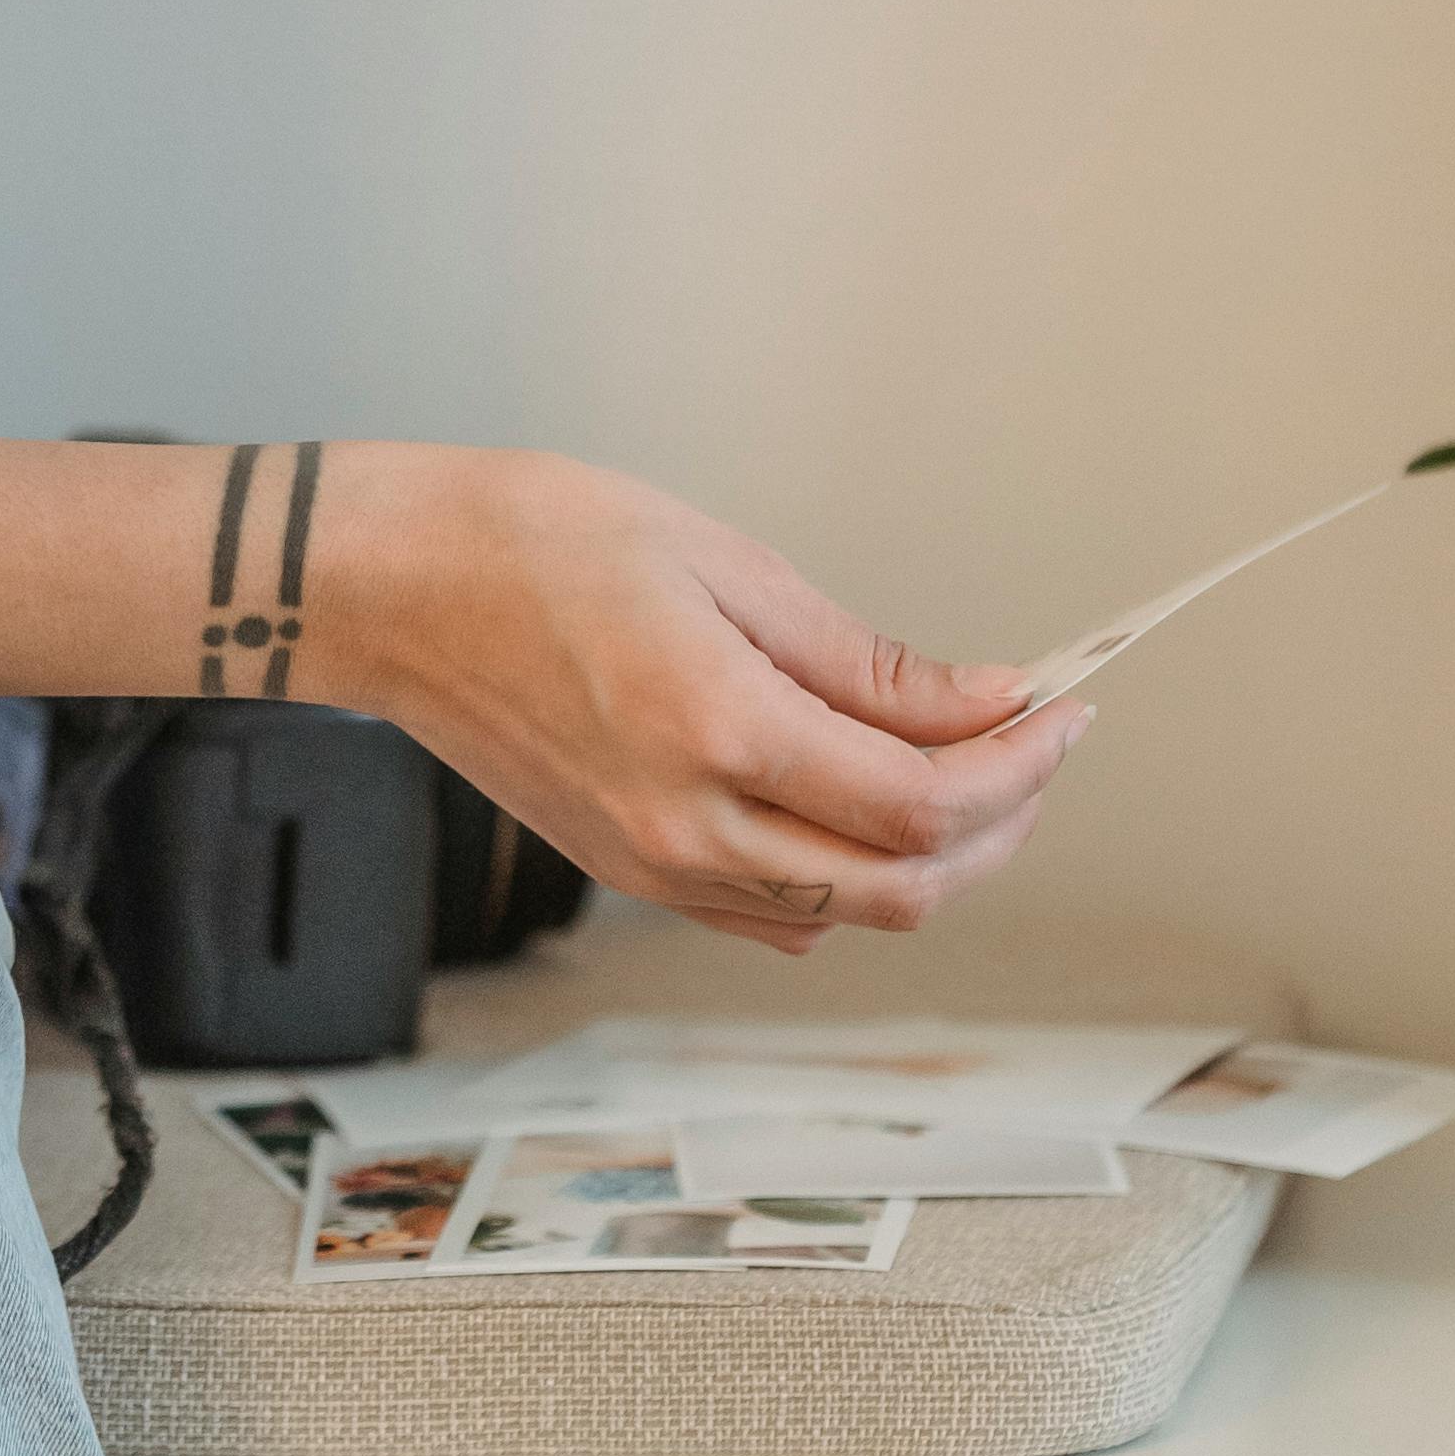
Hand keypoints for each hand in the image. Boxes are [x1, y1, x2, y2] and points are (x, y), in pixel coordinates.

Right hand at [314, 448, 1080, 953]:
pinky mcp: (629, 872)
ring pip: (849, 915)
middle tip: (1034, 741)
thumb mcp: (721, 561)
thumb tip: (986, 702)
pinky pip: (777, 917)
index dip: (1020, 762)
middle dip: (1000, 821)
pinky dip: (848, 876)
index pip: (923, 800)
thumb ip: (862, 658)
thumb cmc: (532, 538)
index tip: (1064, 707)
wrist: (390, 587)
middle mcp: (688, 826)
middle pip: (906, 886)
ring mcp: (653, 865)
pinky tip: (858, 798)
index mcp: (717, 730)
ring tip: (965, 762)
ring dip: (933, 854)